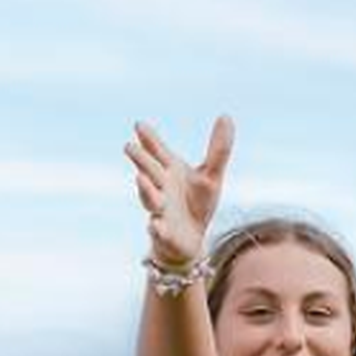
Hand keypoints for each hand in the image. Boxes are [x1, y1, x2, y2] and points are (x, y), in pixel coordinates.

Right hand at [125, 115, 234, 272]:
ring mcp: (160, 211)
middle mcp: (161, 189)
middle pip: (150, 172)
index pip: (158, 153)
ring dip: (145, 190)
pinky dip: (156, 228)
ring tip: (140, 178)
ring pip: (150, 199)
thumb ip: (218, 149)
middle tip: (129, 146)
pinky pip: (159, 231)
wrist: (192, 240)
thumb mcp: (211, 176)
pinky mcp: (165, 234)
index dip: (149, 140)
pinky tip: (155, 224)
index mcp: (170, 172)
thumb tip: (226, 115)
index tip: (139, 124)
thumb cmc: (197, 203)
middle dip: (141, 160)